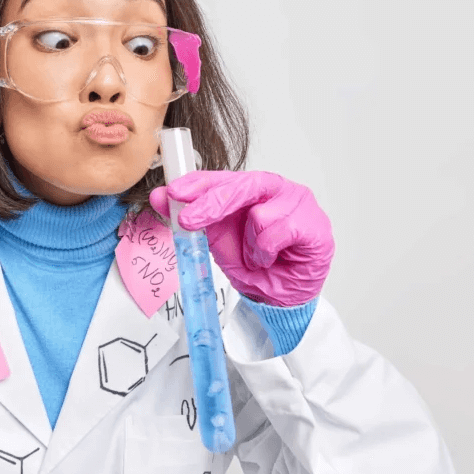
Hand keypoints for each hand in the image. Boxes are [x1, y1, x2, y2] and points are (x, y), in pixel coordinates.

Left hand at [150, 171, 333, 306]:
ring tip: (256, 257)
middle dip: (210, 204)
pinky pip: (279, 231)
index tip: (172, 193)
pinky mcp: (314, 222)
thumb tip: (160, 197)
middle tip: (188, 221)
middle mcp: (272, 188)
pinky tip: (273, 258)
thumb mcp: (215, 241)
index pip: (220, 177)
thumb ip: (191, 218)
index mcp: (246, 188)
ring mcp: (296, 200)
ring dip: (249, 245)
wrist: (279, 297)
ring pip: (260, 213)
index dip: (196, 183)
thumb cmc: (253, 264)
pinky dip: (267, 252)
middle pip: (240, 185)